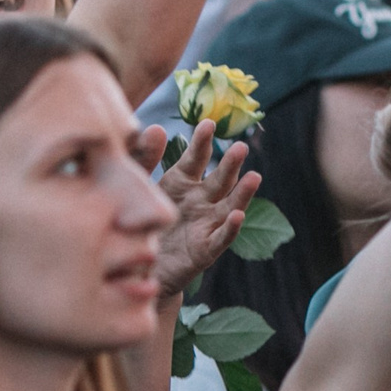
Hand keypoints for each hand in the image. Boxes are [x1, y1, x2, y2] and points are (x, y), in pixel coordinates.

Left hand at [138, 130, 261, 300]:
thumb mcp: (136, 188)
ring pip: (229, 206)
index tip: (208, 124)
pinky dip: (230, 228)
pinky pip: (221, 238)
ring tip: (254, 177)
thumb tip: (157, 127)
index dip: (202, 142)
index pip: (196, 158)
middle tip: (240, 147)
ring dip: (243, 193)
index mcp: (183, 183)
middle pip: (220, 179)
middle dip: (230, 163)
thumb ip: (144, 159)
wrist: (136, 266)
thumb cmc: (138, 223)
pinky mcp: (204, 251)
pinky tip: (237, 216)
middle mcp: (200, 201)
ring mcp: (205, 225)